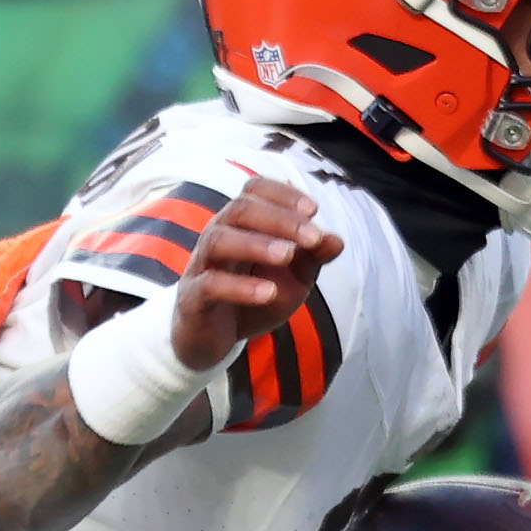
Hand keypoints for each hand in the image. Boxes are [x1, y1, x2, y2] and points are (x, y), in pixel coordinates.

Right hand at [169, 178, 342, 374]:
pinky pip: (210, 285)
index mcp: (240, 225)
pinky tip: (268, 293)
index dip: (282, 195)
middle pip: (240, 209)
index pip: (254, 190)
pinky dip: (240, 287)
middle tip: (313, 237)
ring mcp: (201, 266)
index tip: (313, 210)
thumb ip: (312, 259)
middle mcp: (217, 236)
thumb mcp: (291, 279)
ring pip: (219, 240)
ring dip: (257, 244)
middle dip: (280, 219)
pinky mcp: (193, 299)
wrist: (212, 339)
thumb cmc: (251, 299)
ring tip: (288, 255)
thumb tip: (337, 240)